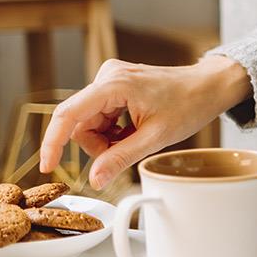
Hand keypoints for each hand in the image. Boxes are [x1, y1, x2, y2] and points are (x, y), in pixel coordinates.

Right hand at [39, 55, 251, 188]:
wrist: (208, 86)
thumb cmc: (189, 105)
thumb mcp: (155, 138)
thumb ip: (121, 159)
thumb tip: (94, 180)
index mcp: (113, 84)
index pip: (67, 114)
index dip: (52, 143)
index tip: (48, 166)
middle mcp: (107, 76)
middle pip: (79, 123)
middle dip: (98, 145)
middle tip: (127, 150)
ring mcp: (110, 78)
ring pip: (89, 122)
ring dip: (107, 139)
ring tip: (136, 137)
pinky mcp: (115, 84)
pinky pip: (100, 115)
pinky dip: (113, 130)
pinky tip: (135, 129)